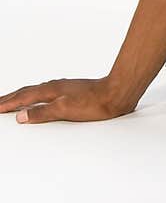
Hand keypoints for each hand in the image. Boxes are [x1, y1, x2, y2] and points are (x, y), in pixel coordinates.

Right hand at [0, 76, 135, 123]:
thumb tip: (21, 116)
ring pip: (35, 90)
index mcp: (51, 91)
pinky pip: (45, 92)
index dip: (8, 103)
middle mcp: (55, 86)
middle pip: (27, 91)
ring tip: (12, 98)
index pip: (23, 97)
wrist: (116, 94)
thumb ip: (43, 113)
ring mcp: (63, 87)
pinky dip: (34, 95)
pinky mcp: (70, 91)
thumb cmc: (95, 103)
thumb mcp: (65, 111)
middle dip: (10, 97)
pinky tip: (39, 98)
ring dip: (21, 95)